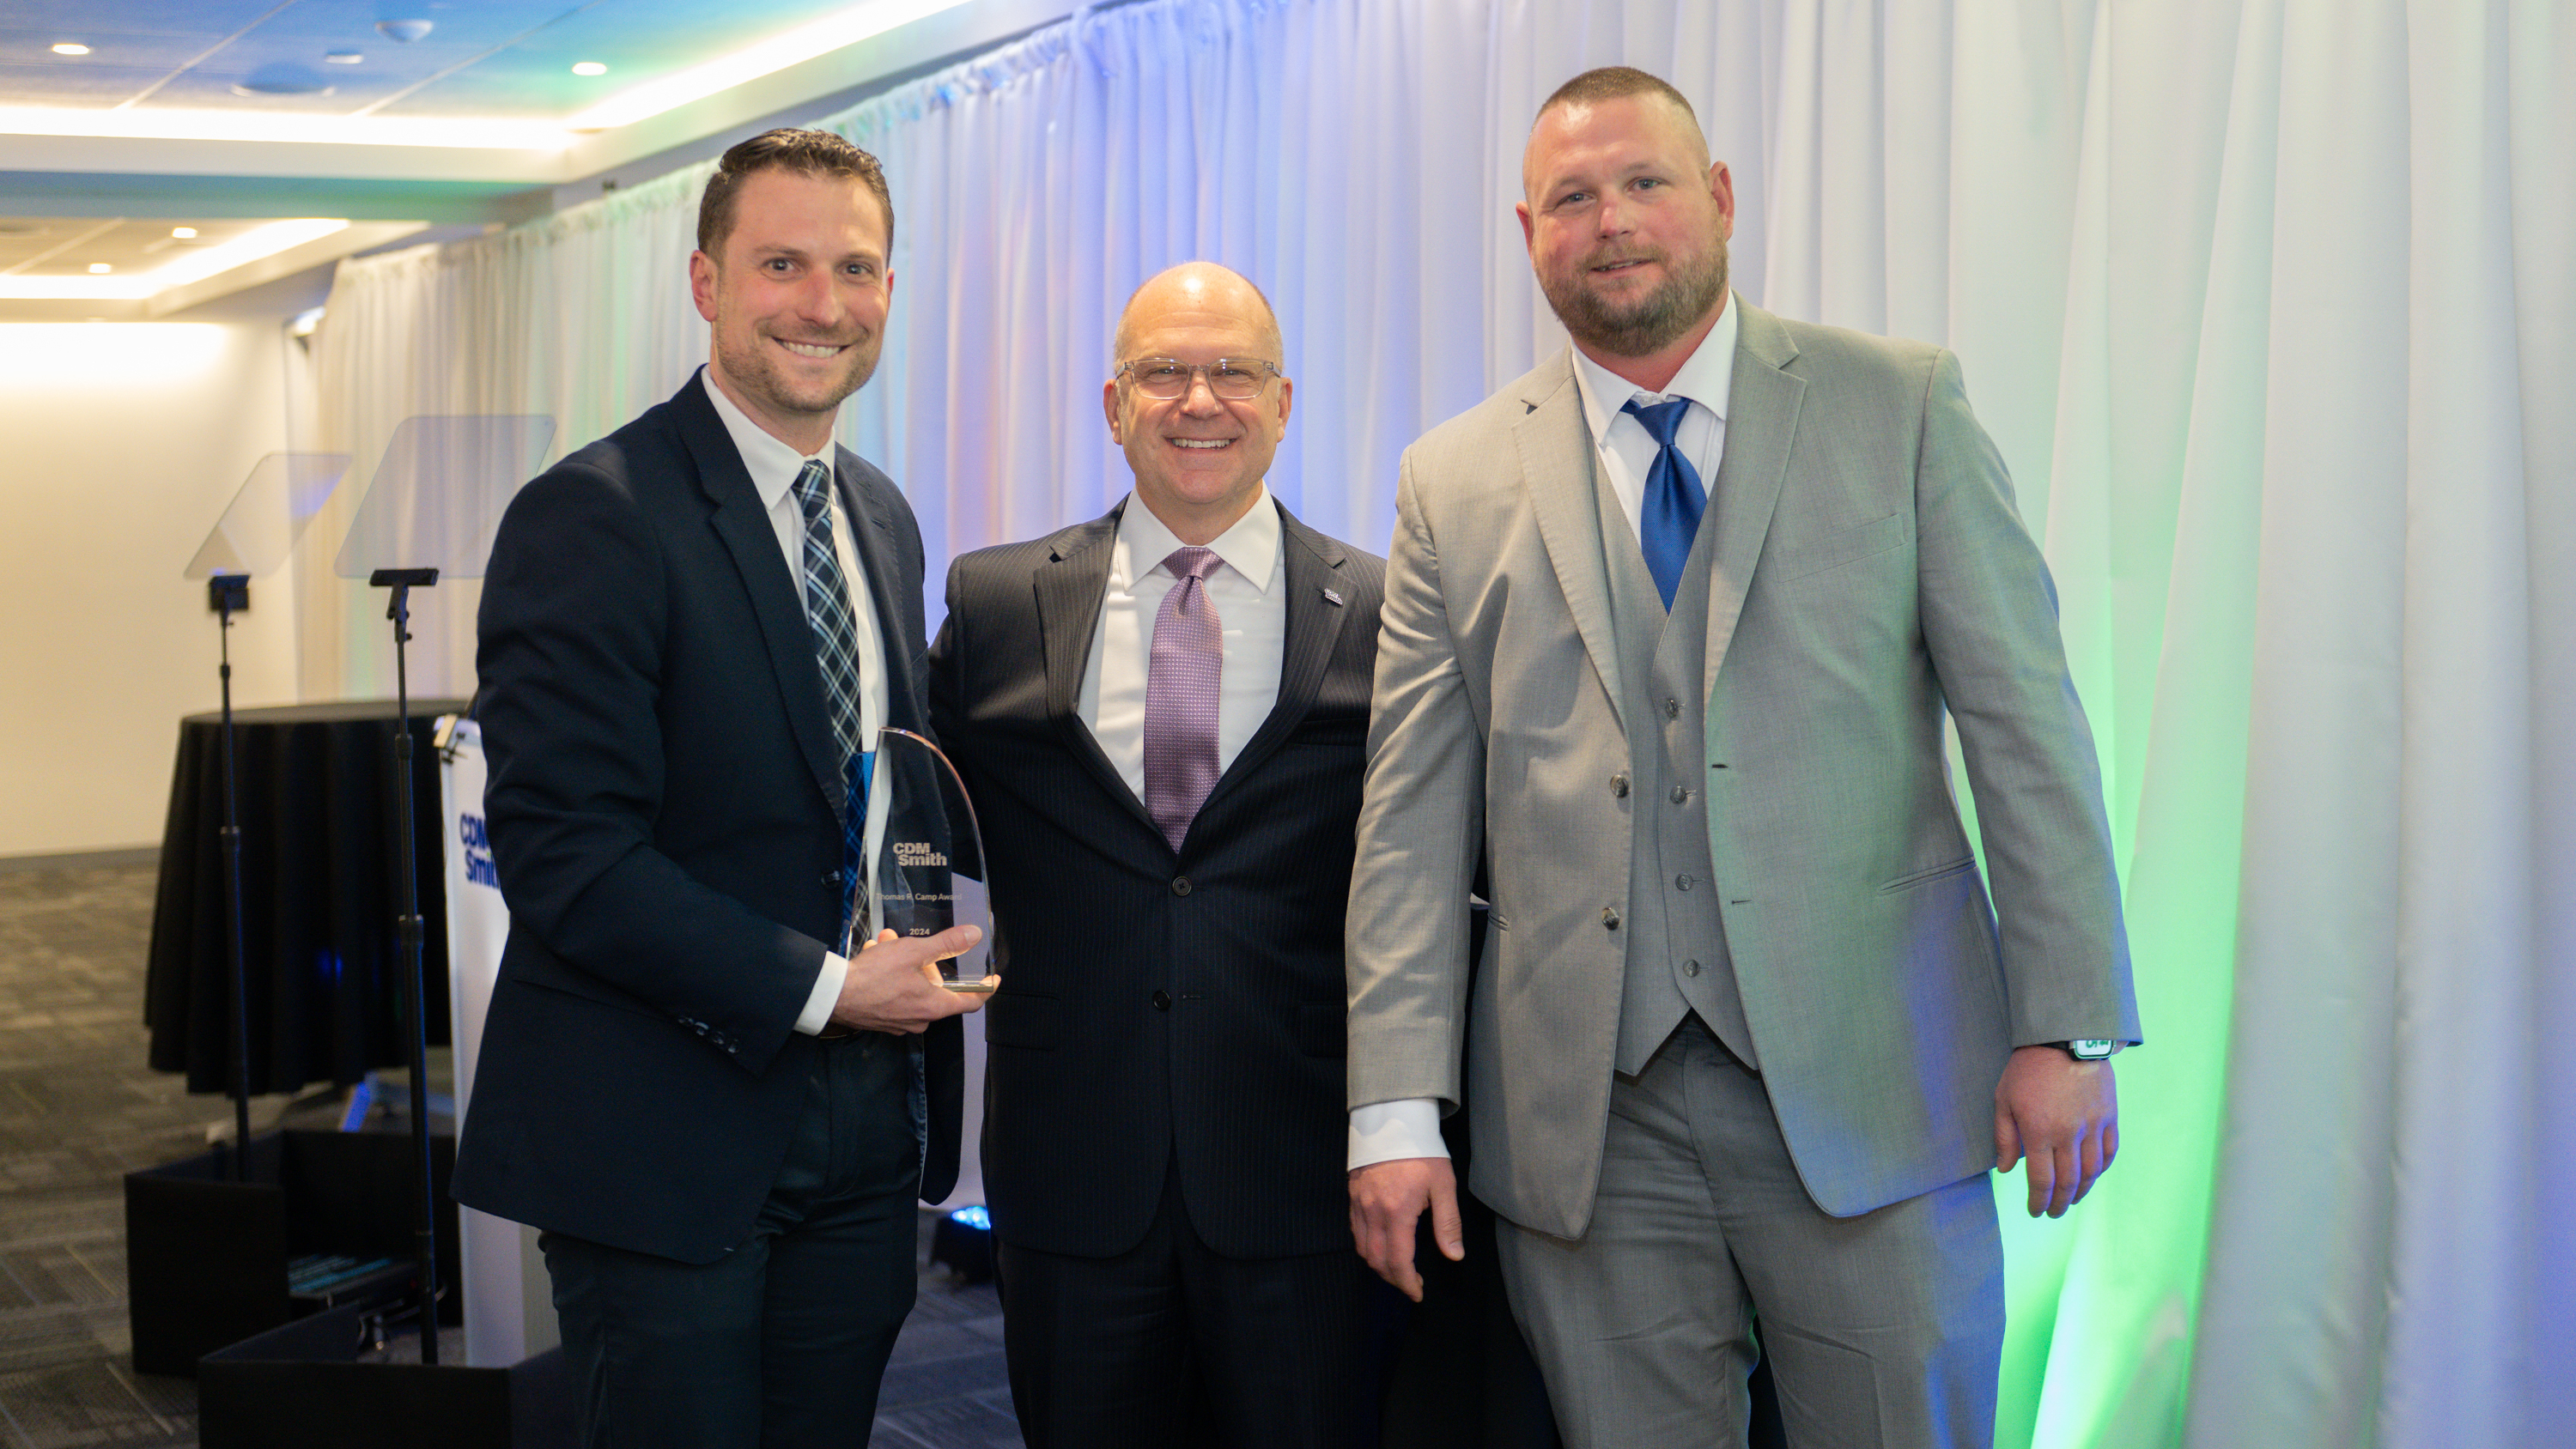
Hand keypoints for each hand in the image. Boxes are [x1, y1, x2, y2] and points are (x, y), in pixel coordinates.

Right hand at [830, 926, 991, 1034]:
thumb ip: (946, 944)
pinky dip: (889, 975)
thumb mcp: (913, 952)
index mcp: (934, 1007)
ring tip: (885, 943)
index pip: (971, 1002)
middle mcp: (920, 1020)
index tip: (992, 979)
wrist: (832, 995)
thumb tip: (974, 936)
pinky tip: (874, 955)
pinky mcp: (882, 1020)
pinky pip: (895, 994)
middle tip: (909, 943)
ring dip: (903, 963)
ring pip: (912, 987)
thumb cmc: (874, 976)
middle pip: (936, 988)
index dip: (985, 989)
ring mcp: (900, 1022)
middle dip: (925, 961)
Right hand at [1349, 1156, 1462, 1301]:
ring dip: (1379, 1266)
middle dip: (1393, 1279)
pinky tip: (1381, 1246)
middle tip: (1410, 1285)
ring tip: (1397, 1269)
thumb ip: (1448, 1223)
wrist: (1394, 1120)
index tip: (1418, 1292)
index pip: (1398, 1261)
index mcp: (1397, 1211)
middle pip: (1376, 1260)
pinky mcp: (1352, 1196)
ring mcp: (1359, 1204)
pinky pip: (1355, 1231)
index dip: (1407, 1283)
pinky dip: (1367, 1247)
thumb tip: (1454, 1255)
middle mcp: (1373, 1212)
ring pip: (1362, 1249)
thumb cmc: (1422, 1150)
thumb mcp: (1443, 1184)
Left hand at [1993, 1044, 2118, 1217]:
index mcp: (2038, 1132)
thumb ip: (2004, 1137)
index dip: (2038, 1201)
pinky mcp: (2109, 1117)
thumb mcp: (2004, 1099)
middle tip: (2053, 1213)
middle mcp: (2068, 1134)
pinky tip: (2093, 1176)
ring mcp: (2093, 1127)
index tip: (2035, 1211)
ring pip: (2091, 1172)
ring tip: (2072, 1200)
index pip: (2041, 1181)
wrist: (2064, 1039)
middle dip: (2059, 1203)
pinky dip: (2102, 1169)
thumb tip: (2005, 1168)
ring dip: (2081, 1191)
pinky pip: (2110, 1152)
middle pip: (2068, 1182)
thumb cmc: (2028, 1069)